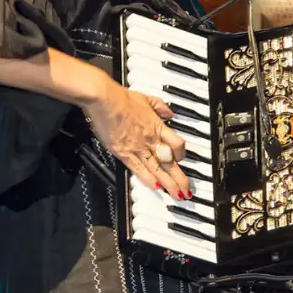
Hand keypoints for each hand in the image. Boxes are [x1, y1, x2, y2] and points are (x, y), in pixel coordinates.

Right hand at [82, 80, 191, 199]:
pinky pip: (139, 169)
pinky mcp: (123, 153)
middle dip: (180, 179)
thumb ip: (160, 107)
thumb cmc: (122, 98)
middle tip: (187, 190)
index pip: (178, 144)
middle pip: (170, 163)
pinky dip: (148, 179)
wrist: (105, 100)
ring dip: (169, 184)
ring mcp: (137, 148)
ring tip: (177, 195)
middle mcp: (150, 140)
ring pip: (157, 170)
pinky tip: (156, 188)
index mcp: (157, 126)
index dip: (182, 154)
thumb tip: (169, 113)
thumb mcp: (147, 98)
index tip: (182, 159)